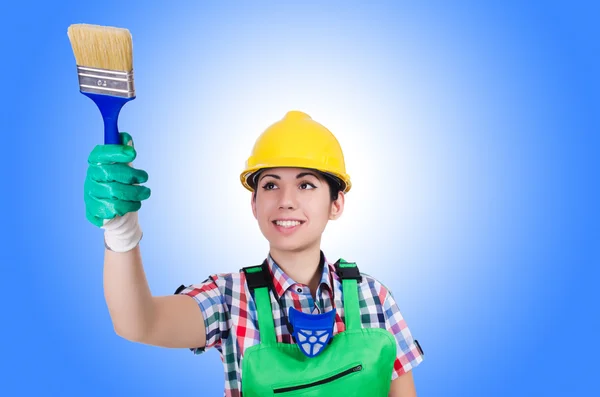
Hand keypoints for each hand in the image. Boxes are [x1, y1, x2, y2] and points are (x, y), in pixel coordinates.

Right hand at [84, 132, 150, 250]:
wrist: (120, 215)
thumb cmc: (122, 187)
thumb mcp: (126, 168)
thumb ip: (126, 154)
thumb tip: (125, 138)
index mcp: (96, 165)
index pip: (99, 154)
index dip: (115, 152)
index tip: (133, 153)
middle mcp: (90, 179)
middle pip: (109, 173)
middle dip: (132, 175)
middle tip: (145, 177)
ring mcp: (90, 196)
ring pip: (115, 192)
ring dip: (136, 192)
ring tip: (145, 193)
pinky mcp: (94, 212)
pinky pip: (115, 208)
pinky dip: (129, 206)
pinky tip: (133, 204)